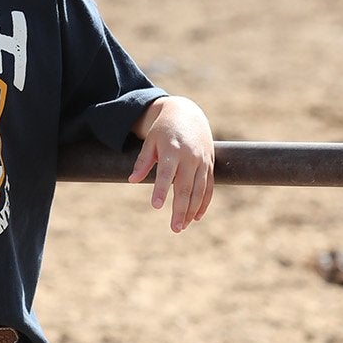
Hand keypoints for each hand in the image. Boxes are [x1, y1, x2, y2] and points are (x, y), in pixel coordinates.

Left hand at [128, 96, 213, 231]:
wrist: (188, 114)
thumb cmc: (164, 130)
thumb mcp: (150, 141)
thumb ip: (143, 161)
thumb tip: (132, 180)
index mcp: (172, 149)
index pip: (166, 173)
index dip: (161, 190)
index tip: (155, 206)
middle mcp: (190, 157)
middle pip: (185, 187)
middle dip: (180, 209)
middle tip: (174, 228)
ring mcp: (202, 161)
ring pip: (199, 190)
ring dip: (191, 210)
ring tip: (182, 226)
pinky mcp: (210, 165)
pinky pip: (209, 187)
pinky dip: (203, 203)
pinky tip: (196, 217)